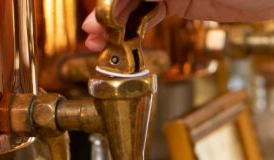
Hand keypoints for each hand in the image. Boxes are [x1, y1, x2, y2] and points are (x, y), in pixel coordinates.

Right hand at [82, 0, 273, 50]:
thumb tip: (147, 2)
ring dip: (116, 22)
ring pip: (136, 3)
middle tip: (91, 31)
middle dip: (108, 11)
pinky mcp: (182, 2)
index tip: (100, 11)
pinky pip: (151, 13)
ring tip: (97, 41)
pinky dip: (135, 26)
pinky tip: (121, 38)